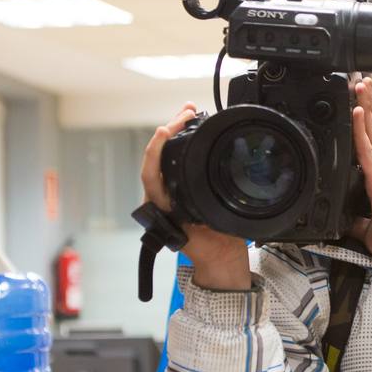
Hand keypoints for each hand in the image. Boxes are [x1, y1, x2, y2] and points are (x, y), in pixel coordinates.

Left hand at [140, 102, 250, 289]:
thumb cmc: (213, 250)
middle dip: (171, 129)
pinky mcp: (185, 187)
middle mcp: (164, 197)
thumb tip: (202, 195)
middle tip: (188, 112)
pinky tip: (195, 127)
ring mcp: (173, 191)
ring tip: (190, 111)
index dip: (155, 152)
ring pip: (168, 156)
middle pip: (158, 157)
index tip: (166, 130)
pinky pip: (180, 160)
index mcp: (164, 208)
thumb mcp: (210, 230)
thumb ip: (200, 214)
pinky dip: (187, 141)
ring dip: (178, 131)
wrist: (221, 260)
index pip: (150, 174)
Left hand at [350, 77, 371, 260]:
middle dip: (371, 105)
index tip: (366, 105)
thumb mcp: (371, 229)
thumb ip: (360, 221)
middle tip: (362, 83)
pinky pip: (368, 149)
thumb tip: (350, 221)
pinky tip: (357, 111)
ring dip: (366, 107)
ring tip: (359, 85)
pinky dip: (361, 129)